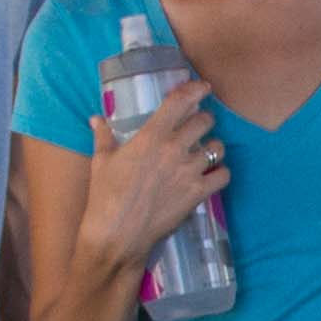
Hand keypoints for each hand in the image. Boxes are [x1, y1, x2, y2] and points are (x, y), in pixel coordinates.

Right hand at [79, 85, 227, 288]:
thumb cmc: (105, 196)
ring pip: (217, 147)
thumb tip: (96, 119)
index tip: (203, 87)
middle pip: (205, 121)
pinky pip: (223, 175)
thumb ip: (104, 136)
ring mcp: (189, 171)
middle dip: (204, 120)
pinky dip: (220, 172)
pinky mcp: (198, 193)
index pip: (180, 102)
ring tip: (206, 151)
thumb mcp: (101, 161)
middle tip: (200, 125)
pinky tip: (212, 174)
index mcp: (151, 136)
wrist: (117, 234)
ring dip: (213, 147)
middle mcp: (174, 149)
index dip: (195, 90)